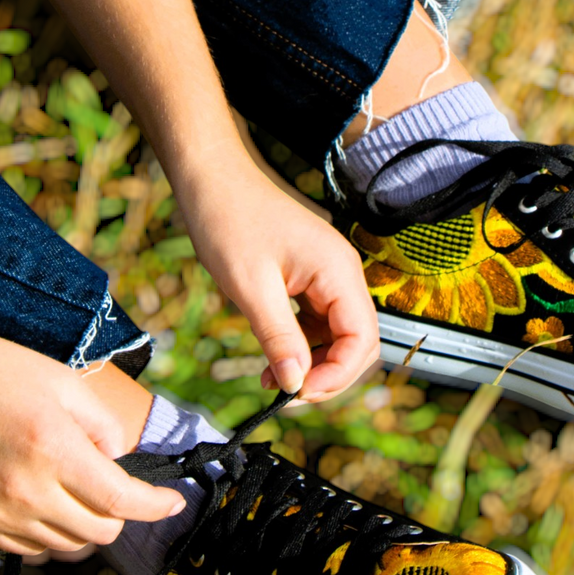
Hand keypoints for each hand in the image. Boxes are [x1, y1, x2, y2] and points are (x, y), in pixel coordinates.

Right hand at [0, 320, 184, 555]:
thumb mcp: (63, 381)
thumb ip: (102, 425)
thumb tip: (118, 461)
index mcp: (52, 450)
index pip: (121, 501)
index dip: (156, 506)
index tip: (173, 502)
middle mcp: (25, 492)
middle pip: (99, 532)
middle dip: (120, 512)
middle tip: (115, 484)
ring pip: (66, 548)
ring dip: (84, 524)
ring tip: (75, 487)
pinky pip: (29, 549)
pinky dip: (48, 532)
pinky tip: (43, 498)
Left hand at [177, 154, 378, 401]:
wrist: (210, 180)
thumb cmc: (228, 222)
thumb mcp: (251, 287)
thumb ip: (279, 337)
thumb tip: (298, 384)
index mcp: (338, 270)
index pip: (363, 339)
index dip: (337, 376)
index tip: (297, 394)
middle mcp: (341, 272)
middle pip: (357, 342)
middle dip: (327, 375)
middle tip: (285, 394)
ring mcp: (326, 274)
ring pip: (337, 335)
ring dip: (312, 363)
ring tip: (271, 380)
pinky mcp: (309, 278)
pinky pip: (318, 322)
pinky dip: (300, 345)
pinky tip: (272, 358)